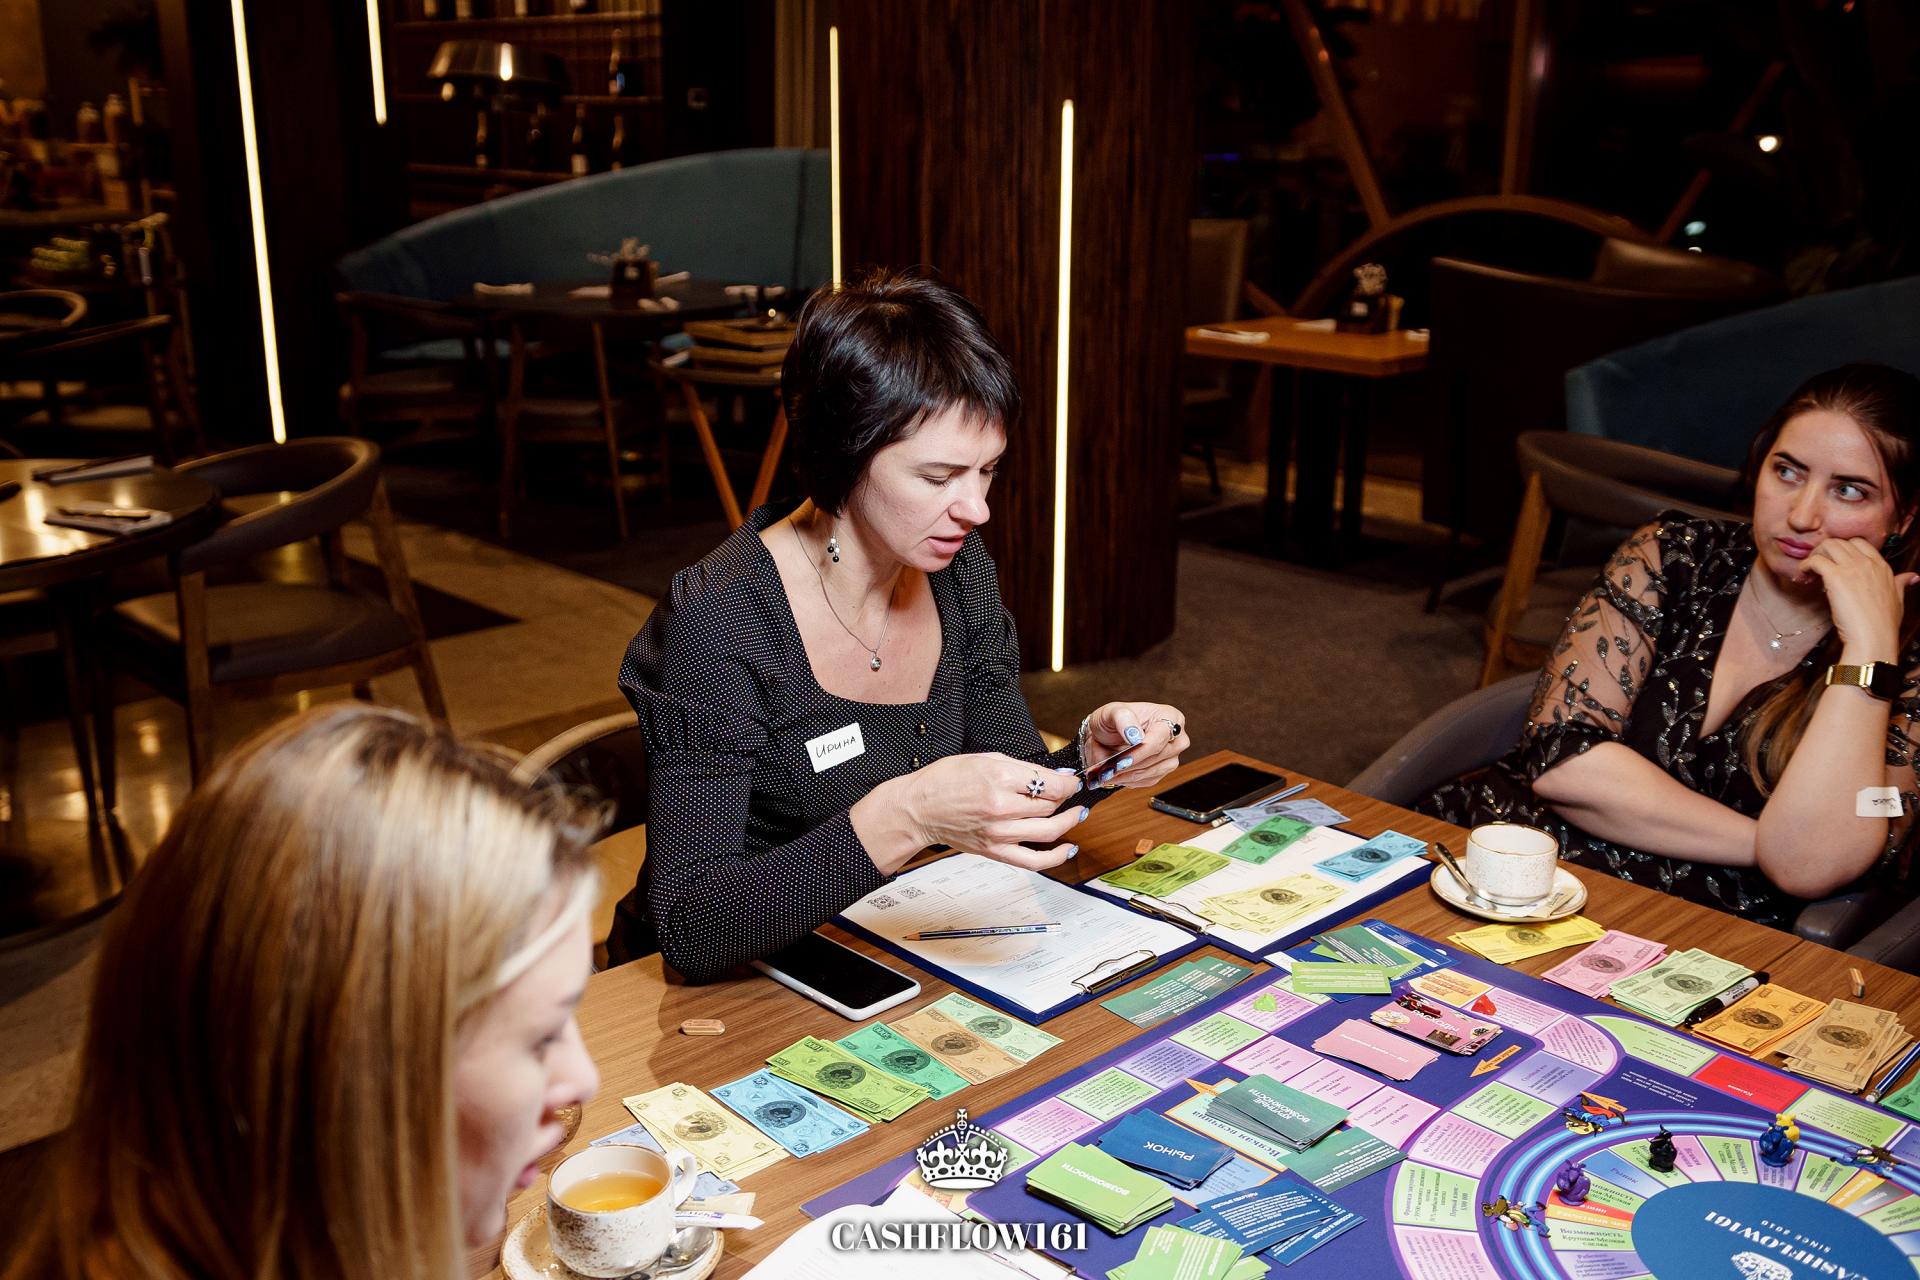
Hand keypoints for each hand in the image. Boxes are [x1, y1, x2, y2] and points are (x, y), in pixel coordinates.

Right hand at [893, 753, 1089, 869]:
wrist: (918, 808)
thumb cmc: (945, 780)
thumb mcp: (984, 759)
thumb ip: (1022, 768)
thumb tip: (1054, 777)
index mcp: (999, 779)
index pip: (1049, 784)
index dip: (1067, 783)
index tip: (1070, 781)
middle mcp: (1002, 807)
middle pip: (1050, 805)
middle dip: (1065, 798)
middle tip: (1068, 793)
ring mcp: (999, 833)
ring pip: (1048, 830)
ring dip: (1069, 822)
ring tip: (1077, 814)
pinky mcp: (994, 851)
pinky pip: (1033, 860)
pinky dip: (1056, 857)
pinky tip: (1069, 848)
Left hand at [1081, 701, 1189, 788]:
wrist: (1105, 736)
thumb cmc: (1111, 719)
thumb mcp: (1111, 712)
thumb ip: (1123, 719)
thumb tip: (1135, 736)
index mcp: (1169, 716)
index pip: (1160, 736)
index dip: (1141, 750)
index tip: (1121, 760)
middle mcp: (1176, 737)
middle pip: (1158, 756)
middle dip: (1131, 764)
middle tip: (1108, 768)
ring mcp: (1172, 756)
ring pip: (1152, 771)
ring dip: (1127, 774)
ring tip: (1106, 772)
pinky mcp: (1163, 771)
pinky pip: (1148, 780)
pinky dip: (1129, 779)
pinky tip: (1116, 774)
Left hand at [1801, 537, 1917, 660]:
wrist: (1874, 636)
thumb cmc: (1884, 623)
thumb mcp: (1898, 599)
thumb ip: (1901, 584)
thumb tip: (1912, 576)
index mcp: (1882, 566)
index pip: (1859, 542)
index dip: (1843, 550)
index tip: (1835, 563)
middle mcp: (1867, 562)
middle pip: (1840, 542)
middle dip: (1825, 551)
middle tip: (1818, 567)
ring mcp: (1852, 568)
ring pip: (1827, 546)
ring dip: (1815, 555)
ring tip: (1810, 571)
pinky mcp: (1836, 577)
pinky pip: (1815, 561)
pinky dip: (1805, 565)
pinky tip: (1803, 576)